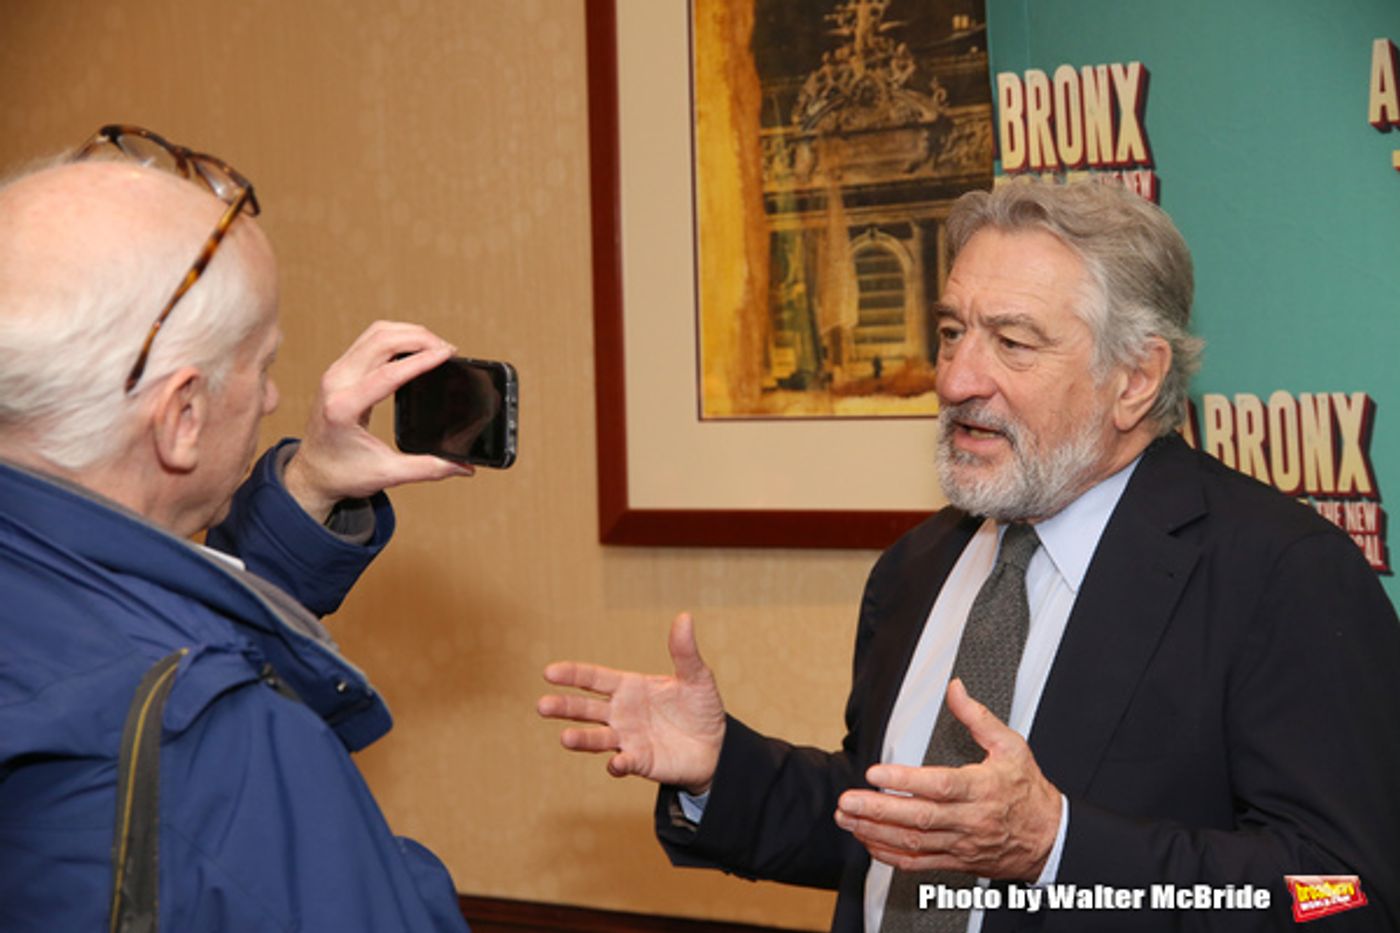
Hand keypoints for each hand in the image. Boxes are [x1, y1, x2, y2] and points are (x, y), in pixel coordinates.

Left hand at [283, 321, 472, 521]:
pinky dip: (396, 337)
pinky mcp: (340, 370)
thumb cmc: (343, 474)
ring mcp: (335, 373)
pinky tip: (415, 348)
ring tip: (435, 346)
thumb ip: (429, 469)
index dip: (421, 360)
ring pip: (375, 333)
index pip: (388, 373)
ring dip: (408, 333)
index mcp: (343, 408)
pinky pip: (369, 340)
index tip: (448, 353)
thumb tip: (465, 468)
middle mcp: (336, 383)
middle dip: (419, 338)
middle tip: (448, 349)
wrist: (311, 473)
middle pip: (381, 341)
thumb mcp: (387, 474)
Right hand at [537, 613, 725, 794]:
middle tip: (542, 706)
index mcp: (628, 687)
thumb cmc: (699, 707)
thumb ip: (685, 651)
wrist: (715, 745)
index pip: (594, 679)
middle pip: (585, 709)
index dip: (572, 674)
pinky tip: (616, 763)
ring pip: (597, 738)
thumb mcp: (697, 677)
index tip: (549, 672)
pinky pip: (624, 763)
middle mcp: (620, 713)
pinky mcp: (640, 762)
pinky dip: (618, 764)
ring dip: (581, 739)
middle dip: (564, 706)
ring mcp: (627, 739)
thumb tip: (684, 617)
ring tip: (565, 738)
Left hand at [834, 678, 1060, 880]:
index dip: (905, 780)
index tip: (875, 773)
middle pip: (919, 817)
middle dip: (878, 809)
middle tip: (848, 801)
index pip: (940, 785)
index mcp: (983, 788)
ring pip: (914, 842)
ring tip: (847, 818)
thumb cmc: (1028, 792)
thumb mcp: (1011, 747)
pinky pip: (918, 863)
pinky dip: (890, 855)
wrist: (1050, 839)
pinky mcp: (956, 861)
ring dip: (876, 831)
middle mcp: (970, 819)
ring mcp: (961, 844)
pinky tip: (868, 841)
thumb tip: (956, 689)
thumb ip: (978, 717)